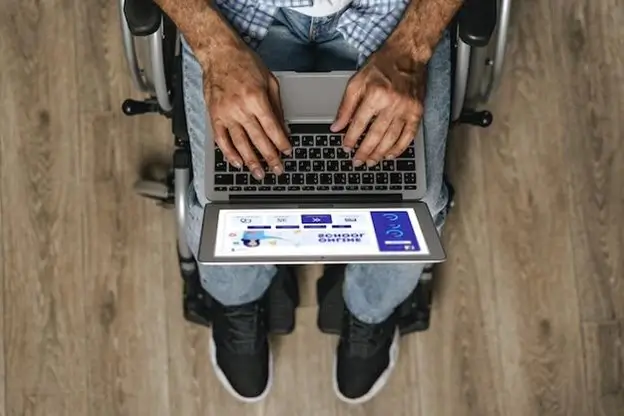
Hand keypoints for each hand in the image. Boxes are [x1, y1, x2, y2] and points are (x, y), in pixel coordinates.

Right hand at [200, 42, 290, 179]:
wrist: (219, 53)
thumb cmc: (244, 63)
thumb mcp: (270, 81)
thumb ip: (277, 107)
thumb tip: (283, 128)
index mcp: (256, 99)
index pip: (272, 128)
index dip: (281, 143)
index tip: (287, 152)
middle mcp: (240, 108)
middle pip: (258, 140)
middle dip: (270, 157)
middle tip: (277, 170)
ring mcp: (225, 113)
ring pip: (240, 144)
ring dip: (251, 161)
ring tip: (259, 173)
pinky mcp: (214, 115)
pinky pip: (221, 139)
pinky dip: (228, 153)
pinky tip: (237, 162)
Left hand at [331, 44, 426, 166]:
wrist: (408, 55)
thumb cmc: (382, 66)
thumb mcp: (356, 82)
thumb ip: (345, 106)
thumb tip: (336, 127)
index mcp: (375, 95)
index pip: (359, 124)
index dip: (351, 139)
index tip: (346, 148)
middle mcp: (392, 104)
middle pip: (375, 135)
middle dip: (364, 152)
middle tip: (357, 161)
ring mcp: (406, 109)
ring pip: (391, 139)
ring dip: (380, 154)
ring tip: (371, 162)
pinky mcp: (417, 112)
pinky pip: (409, 136)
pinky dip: (399, 148)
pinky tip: (390, 155)